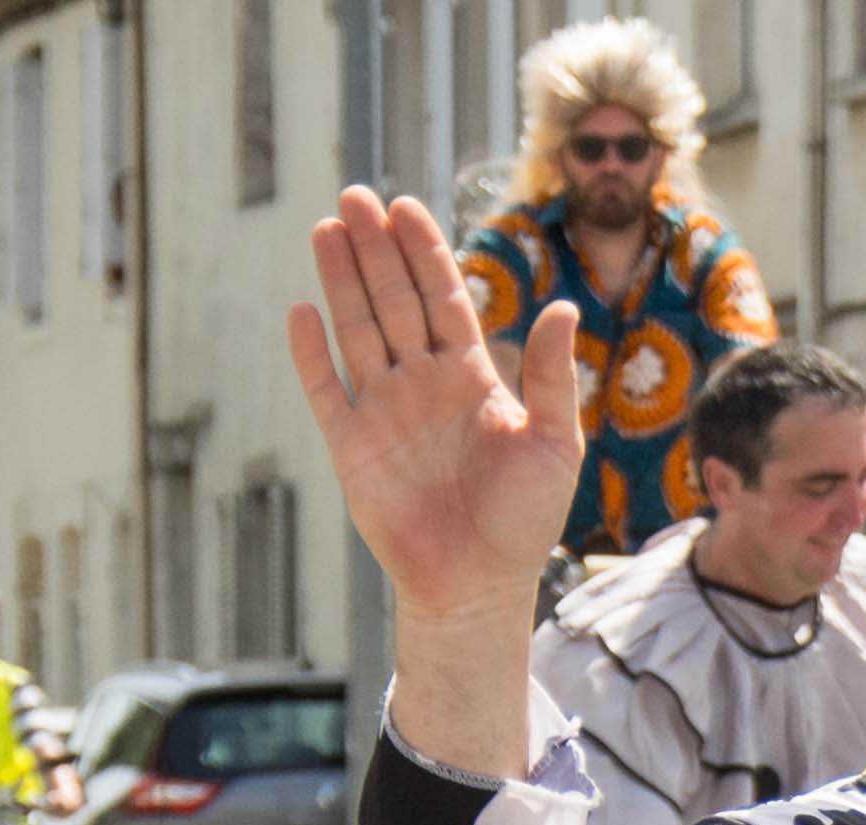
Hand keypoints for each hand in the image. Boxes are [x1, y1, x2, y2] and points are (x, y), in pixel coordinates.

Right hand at [287, 189, 584, 640]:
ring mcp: (383, 411)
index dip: (423, 253)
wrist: (478, 587)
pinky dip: (312, 354)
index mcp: (472, 378)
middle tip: (356, 195)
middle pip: (393, 301)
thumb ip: (553, 376)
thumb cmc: (524, 522)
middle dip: (375, 248)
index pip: (442, 298)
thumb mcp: (555, 444)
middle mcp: (423, 384)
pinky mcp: (351, 447)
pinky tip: (302, 310)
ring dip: (341, 280)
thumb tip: (562, 306)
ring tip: (327, 227)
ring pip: (357, 330)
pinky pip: (325, 390)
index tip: (405, 207)